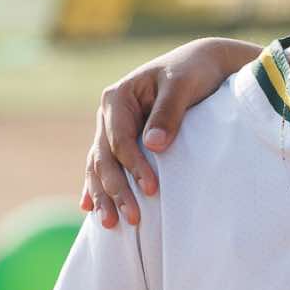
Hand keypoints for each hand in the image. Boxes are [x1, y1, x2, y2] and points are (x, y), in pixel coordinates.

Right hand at [81, 37, 259, 226]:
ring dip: (103, 195)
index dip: (134, 166)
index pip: (120, 140)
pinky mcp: (120, 140)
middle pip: (105, 157)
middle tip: (131, 219)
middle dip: (115, 190)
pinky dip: (97, 186)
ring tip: (110, 224)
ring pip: (99, 165)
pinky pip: (104, 165)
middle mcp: (108, 114)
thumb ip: (168, 113)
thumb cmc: (193, 72)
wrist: (200, 65)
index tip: (152, 190)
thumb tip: (154, 144)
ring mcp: (111, 128)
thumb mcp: (182, 86)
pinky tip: (89, 208)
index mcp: (118, 97)